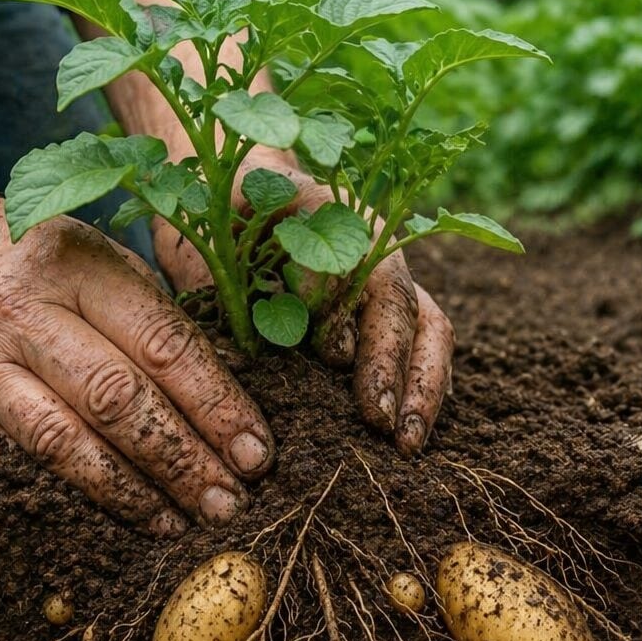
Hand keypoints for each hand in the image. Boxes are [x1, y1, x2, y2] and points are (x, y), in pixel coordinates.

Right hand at [0, 185, 273, 532]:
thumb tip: (233, 388)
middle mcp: (21, 310)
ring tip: (180, 523)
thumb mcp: (93, 256)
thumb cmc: (27, 258)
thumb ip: (154, 316)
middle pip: (118, 399)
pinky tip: (114, 520)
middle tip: (230, 503)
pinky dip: (71, 496)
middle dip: (184, 459)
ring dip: (132, 493)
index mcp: (76, 262)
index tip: (257, 452)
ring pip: (64, 442)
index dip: (217, 404)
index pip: (163, 343)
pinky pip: (16, 464)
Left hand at [153, 157, 454, 456]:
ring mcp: (390, 281)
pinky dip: (423, 392)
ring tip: (406, 442)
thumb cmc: (218, 213)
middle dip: (392, 364)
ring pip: (428, 328)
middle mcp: (373, 245)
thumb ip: (240, 265)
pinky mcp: (391, 315)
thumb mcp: (213, 226)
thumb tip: (306, 319)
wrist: (239, 198)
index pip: (350, 264)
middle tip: (377, 419)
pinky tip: (408, 435)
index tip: (332, 357)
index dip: (344, 313)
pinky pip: (424, 348)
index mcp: (330, 212)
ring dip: (423, 387)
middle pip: (402, 303)